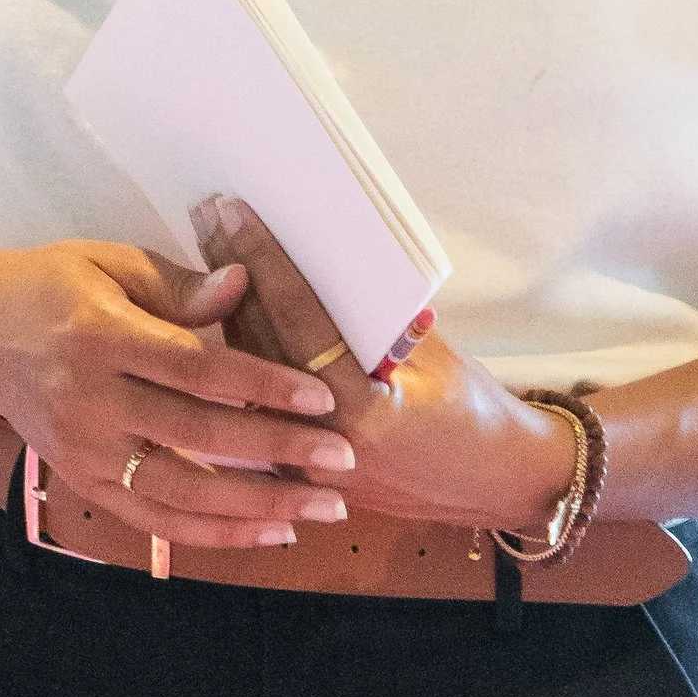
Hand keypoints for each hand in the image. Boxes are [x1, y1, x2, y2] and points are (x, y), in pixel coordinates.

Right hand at [0, 238, 356, 552]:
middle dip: (277, 451)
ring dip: (257, 506)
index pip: (196, 368)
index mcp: (101, 337)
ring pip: (181, 492)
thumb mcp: (108, 263)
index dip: (263, 385)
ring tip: (321, 510)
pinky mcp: (81, 482)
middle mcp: (89, 401)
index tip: (322, 399)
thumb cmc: (50, 286)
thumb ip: (179, 285)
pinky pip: (154, 521)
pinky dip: (212, 533)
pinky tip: (266, 533)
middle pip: (197, 434)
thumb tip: (244, 284)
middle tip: (343, 460)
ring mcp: (83, 451)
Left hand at [191, 197, 572, 536]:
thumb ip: (375, 319)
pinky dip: (237, 355)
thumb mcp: (434, 354)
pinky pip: (252, 403)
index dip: (264, 262)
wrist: (491, 483)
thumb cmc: (473, 412)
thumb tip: (322, 259)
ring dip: (223, 310)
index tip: (234, 213)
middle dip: (229, 275)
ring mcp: (303, 463)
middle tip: (206, 218)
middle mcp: (324, 442)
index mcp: (365, 411)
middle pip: (258, 343)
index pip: (298, 320)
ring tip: (206, 251)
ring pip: (244, 376)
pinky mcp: (294, 472)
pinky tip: (220, 311)